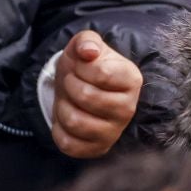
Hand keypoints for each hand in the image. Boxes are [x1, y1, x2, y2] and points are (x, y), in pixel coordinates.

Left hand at [50, 30, 142, 158]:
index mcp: (131, 80)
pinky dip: (59, 130)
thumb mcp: (86, 45)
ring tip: (70, 101)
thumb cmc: (85, 66)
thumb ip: (87, 41)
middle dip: (69, 85)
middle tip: (72, 83)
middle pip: (86, 96)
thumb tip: (88, 51)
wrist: (79, 88)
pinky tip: (69, 119)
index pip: (101, 73)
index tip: (81, 66)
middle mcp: (128, 108)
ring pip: (75, 122)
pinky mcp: (97, 149)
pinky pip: (68, 144)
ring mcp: (114, 132)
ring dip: (63, 107)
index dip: (80, 67)